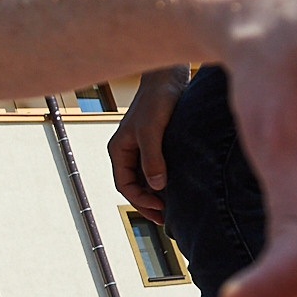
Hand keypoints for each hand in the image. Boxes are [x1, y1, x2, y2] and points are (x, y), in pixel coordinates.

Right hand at [109, 66, 189, 219]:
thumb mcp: (151, 130)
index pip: (124, 185)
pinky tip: (178, 188)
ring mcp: (141, 147)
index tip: (160, 208)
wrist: (169, 77)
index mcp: (119, 149)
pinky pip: (157, 168)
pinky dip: (164, 180)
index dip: (140, 200)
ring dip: (156, 193)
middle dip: (147, 203)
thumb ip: (153, 158)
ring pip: (145, 178)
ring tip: (172, 208)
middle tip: (165, 219)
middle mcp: (127, 151)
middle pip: (134, 185)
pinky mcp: (156, 142)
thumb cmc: (156, 100)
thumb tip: (157, 187)